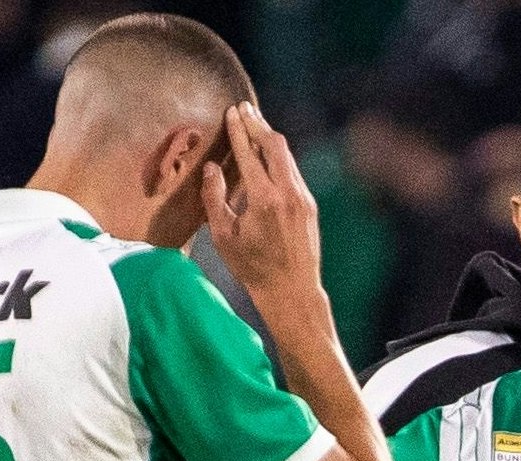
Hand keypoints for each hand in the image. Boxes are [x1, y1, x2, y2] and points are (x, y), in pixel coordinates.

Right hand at [202, 103, 321, 313]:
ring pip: (287, 156)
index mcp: (264, 199)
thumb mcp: (223, 236)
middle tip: (244, 109)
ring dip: (270, 139)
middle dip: (258, 123)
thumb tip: (210, 168)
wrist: (292, 291)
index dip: (239, 130)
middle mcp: (288, 193)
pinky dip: (279, 159)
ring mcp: (303, 198)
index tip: (232, 112)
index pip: (249, 153)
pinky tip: (268, 158)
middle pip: (275, 144)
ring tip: (255, 126)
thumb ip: (214, 198)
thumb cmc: (252, 268)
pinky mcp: (310, 205)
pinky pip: (293, 172)